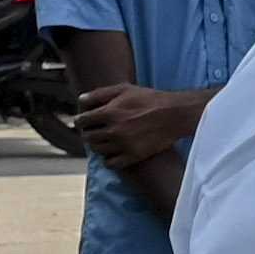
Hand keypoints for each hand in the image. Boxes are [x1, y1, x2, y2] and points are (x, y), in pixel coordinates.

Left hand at [79, 82, 207, 167]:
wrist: (174, 115)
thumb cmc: (150, 99)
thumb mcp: (124, 89)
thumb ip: (100, 94)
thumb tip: (81, 100)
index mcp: (109, 112)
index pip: (83, 121)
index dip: (80, 121)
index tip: (82, 121)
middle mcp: (113, 130)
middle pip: (88, 137)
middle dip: (87, 133)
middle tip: (92, 130)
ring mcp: (123, 145)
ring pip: (97, 150)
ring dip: (97, 145)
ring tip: (103, 140)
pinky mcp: (133, 156)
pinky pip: (111, 164)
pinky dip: (108, 160)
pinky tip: (112, 153)